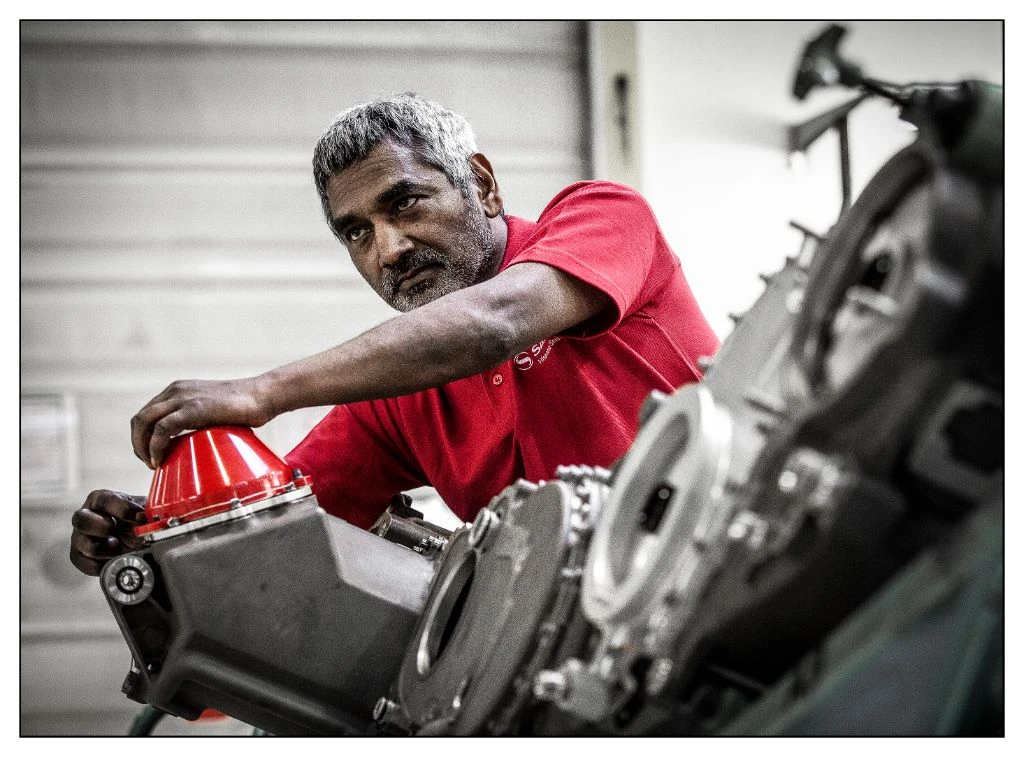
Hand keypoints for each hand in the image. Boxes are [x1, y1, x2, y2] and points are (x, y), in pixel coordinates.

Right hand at [70, 490, 146, 575]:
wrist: (135, 542)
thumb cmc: (136, 522)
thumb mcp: (144, 514)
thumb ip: (148, 514)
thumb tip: (156, 521)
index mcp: (102, 500)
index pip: (105, 500)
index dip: (122, 508)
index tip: (140, 516)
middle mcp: (86, 516)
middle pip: (81, 519)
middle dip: (100, 527)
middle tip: (115, 531)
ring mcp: (80, 537)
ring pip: (81, 543)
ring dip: (102, 549)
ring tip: (118, 548)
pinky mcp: (80, 556)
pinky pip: (83, 562)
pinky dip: (100, 564)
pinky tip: (114, 560)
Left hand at [131, 377, 274, 467]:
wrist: (261, 396)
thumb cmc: (244, 407)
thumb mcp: (211, 410)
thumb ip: (197, 420)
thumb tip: (191, 444)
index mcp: (178, 390)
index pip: (146, 413)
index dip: (142, 437)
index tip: (151, 455)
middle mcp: (176, 391)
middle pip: (140, 418)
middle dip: (138, 444)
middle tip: (149, 462)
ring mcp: (183, 397)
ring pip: (145, 422)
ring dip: (142, 447)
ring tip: (152, 464)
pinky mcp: (192, 408)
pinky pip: (161, 429)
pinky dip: (155, 447)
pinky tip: (159, 460)